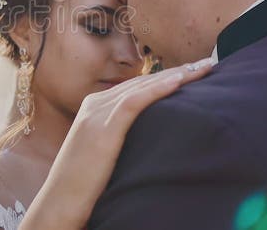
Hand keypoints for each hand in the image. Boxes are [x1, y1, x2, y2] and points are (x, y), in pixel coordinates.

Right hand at [18, 57, 215, 229]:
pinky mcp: (103, 127)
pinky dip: (159, 88)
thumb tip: (148, 138)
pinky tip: (180, 81)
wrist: (60, 201)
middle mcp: (95, 103)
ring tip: (203, 68)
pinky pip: (136, 101)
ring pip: (143, 86)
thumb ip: (118, 138)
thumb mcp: (101, 154)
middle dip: (176, 72)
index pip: (135, 86)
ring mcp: (97, 113)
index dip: (165, 78)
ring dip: (176, 75)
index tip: (192, 74)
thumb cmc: (83, 186)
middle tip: (205, 64)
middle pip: (142, 82)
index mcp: (93, 107)